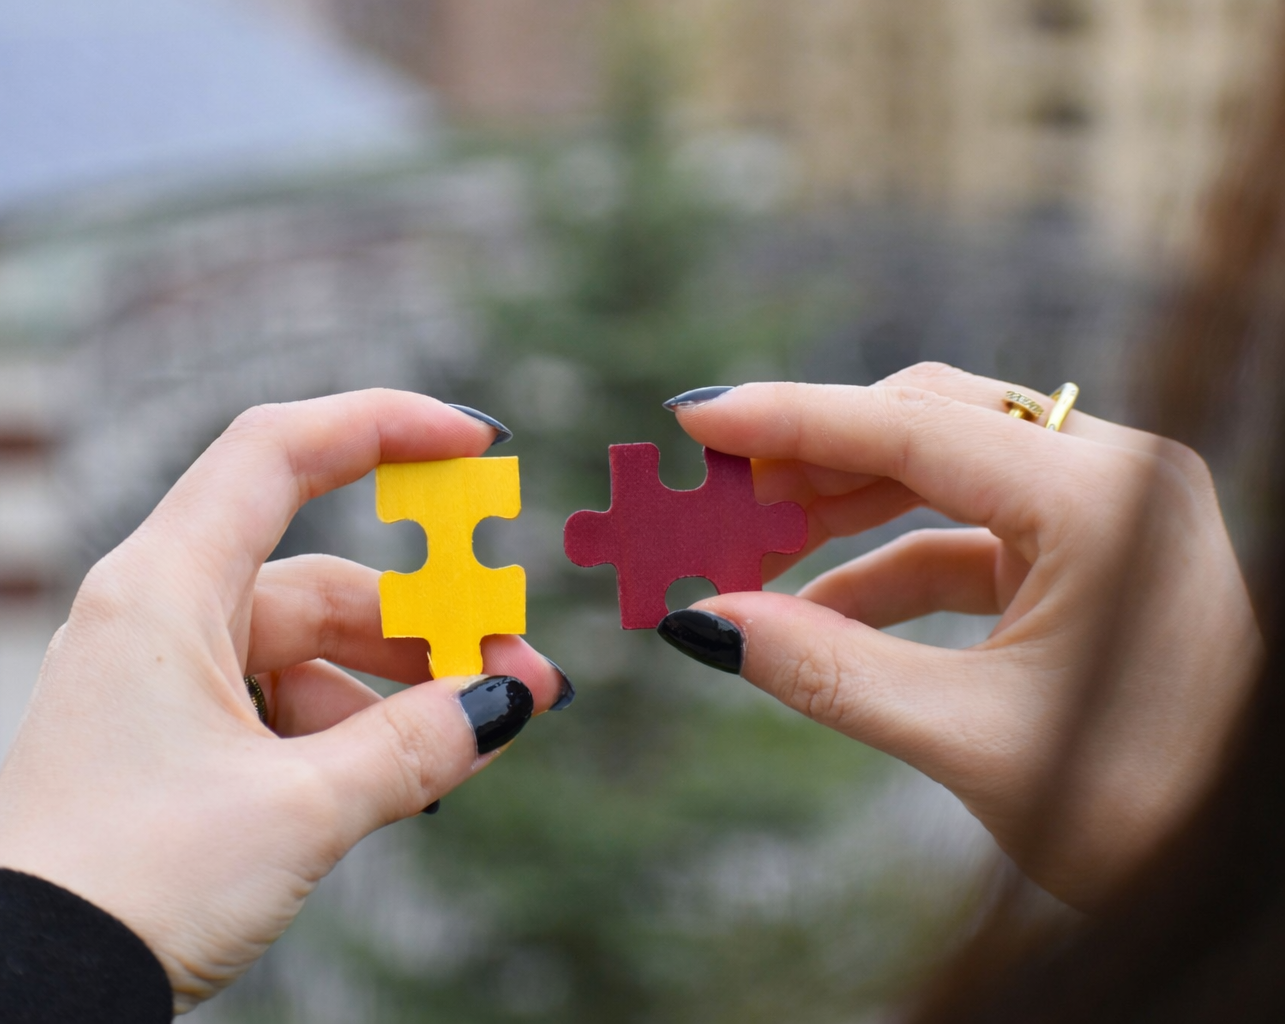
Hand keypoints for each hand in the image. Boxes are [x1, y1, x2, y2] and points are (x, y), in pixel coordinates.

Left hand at [0, 390, 567, 1011]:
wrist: (18, 987)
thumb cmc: (130, 884)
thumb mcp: (299, 809)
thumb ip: (416, 746)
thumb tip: (506, 701)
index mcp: (163, 590)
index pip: (279, 453)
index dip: (383, 425)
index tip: (476, 443)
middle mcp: (157, 615)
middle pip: (319, 574)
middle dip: (428, 619)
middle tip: (519, 665)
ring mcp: (161, 678)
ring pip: (307, 646)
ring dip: (398, 685)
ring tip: (478, 733)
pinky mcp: (169, 737)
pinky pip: (279, 702)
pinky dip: (348, 726)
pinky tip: (405, 774)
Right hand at [660, 363, 1261, 908]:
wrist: (1233, 863)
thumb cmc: (1139, 808)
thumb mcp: (968, 736)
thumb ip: (827, 670)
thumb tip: (704, 623)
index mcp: (1101, 500)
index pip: (914, 427)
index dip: (792, 420)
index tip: (695, 418)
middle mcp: (1113, 478)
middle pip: (926, 425)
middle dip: (812, 459)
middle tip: (713, 492)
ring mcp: (1106, 514)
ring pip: (941, 472)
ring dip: (841, 510)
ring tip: (749, 546)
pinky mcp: (1091, 556)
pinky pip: (967, 535)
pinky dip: (887, 566)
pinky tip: (814, 611)